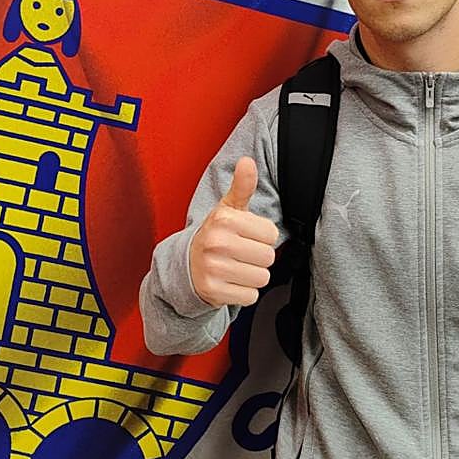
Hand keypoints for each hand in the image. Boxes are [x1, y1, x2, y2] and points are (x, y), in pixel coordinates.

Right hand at [189, 156, 278, 306]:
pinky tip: (230, 282)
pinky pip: (250, 296)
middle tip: (240, 254)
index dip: (262, 237)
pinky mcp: (214, 291)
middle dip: (258, 257)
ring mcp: (214, 268)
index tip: (245, 236)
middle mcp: (217, 243)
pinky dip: (243, 293)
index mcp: (224, 220)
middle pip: (268, 257)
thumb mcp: (228, 209)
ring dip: (252, 276)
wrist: (187, 265)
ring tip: (235, 267)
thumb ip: (242, 186)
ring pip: (261, 278)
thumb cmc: (216, 235)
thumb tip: (247, 161)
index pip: (271, 234)